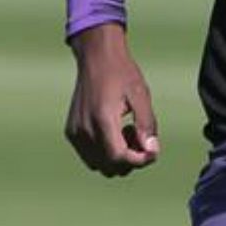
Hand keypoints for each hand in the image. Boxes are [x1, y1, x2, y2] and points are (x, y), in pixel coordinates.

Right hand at [64, 22, 160, 177]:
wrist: (96, 58)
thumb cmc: (122, 73)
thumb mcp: (141, 95)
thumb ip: (146, 124)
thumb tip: (151, 151)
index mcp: (102, 119)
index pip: (119, 158)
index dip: (140, 160)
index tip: (154, 151)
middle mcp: (84, 129)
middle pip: (110, 167)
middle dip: (130, 159)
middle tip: (141, 136)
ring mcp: (75, 132)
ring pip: (99, 165)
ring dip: (117, 157)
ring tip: (128, 132)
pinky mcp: (71, 132)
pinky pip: (90, 155)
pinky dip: (105, 151)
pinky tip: (116, 130)